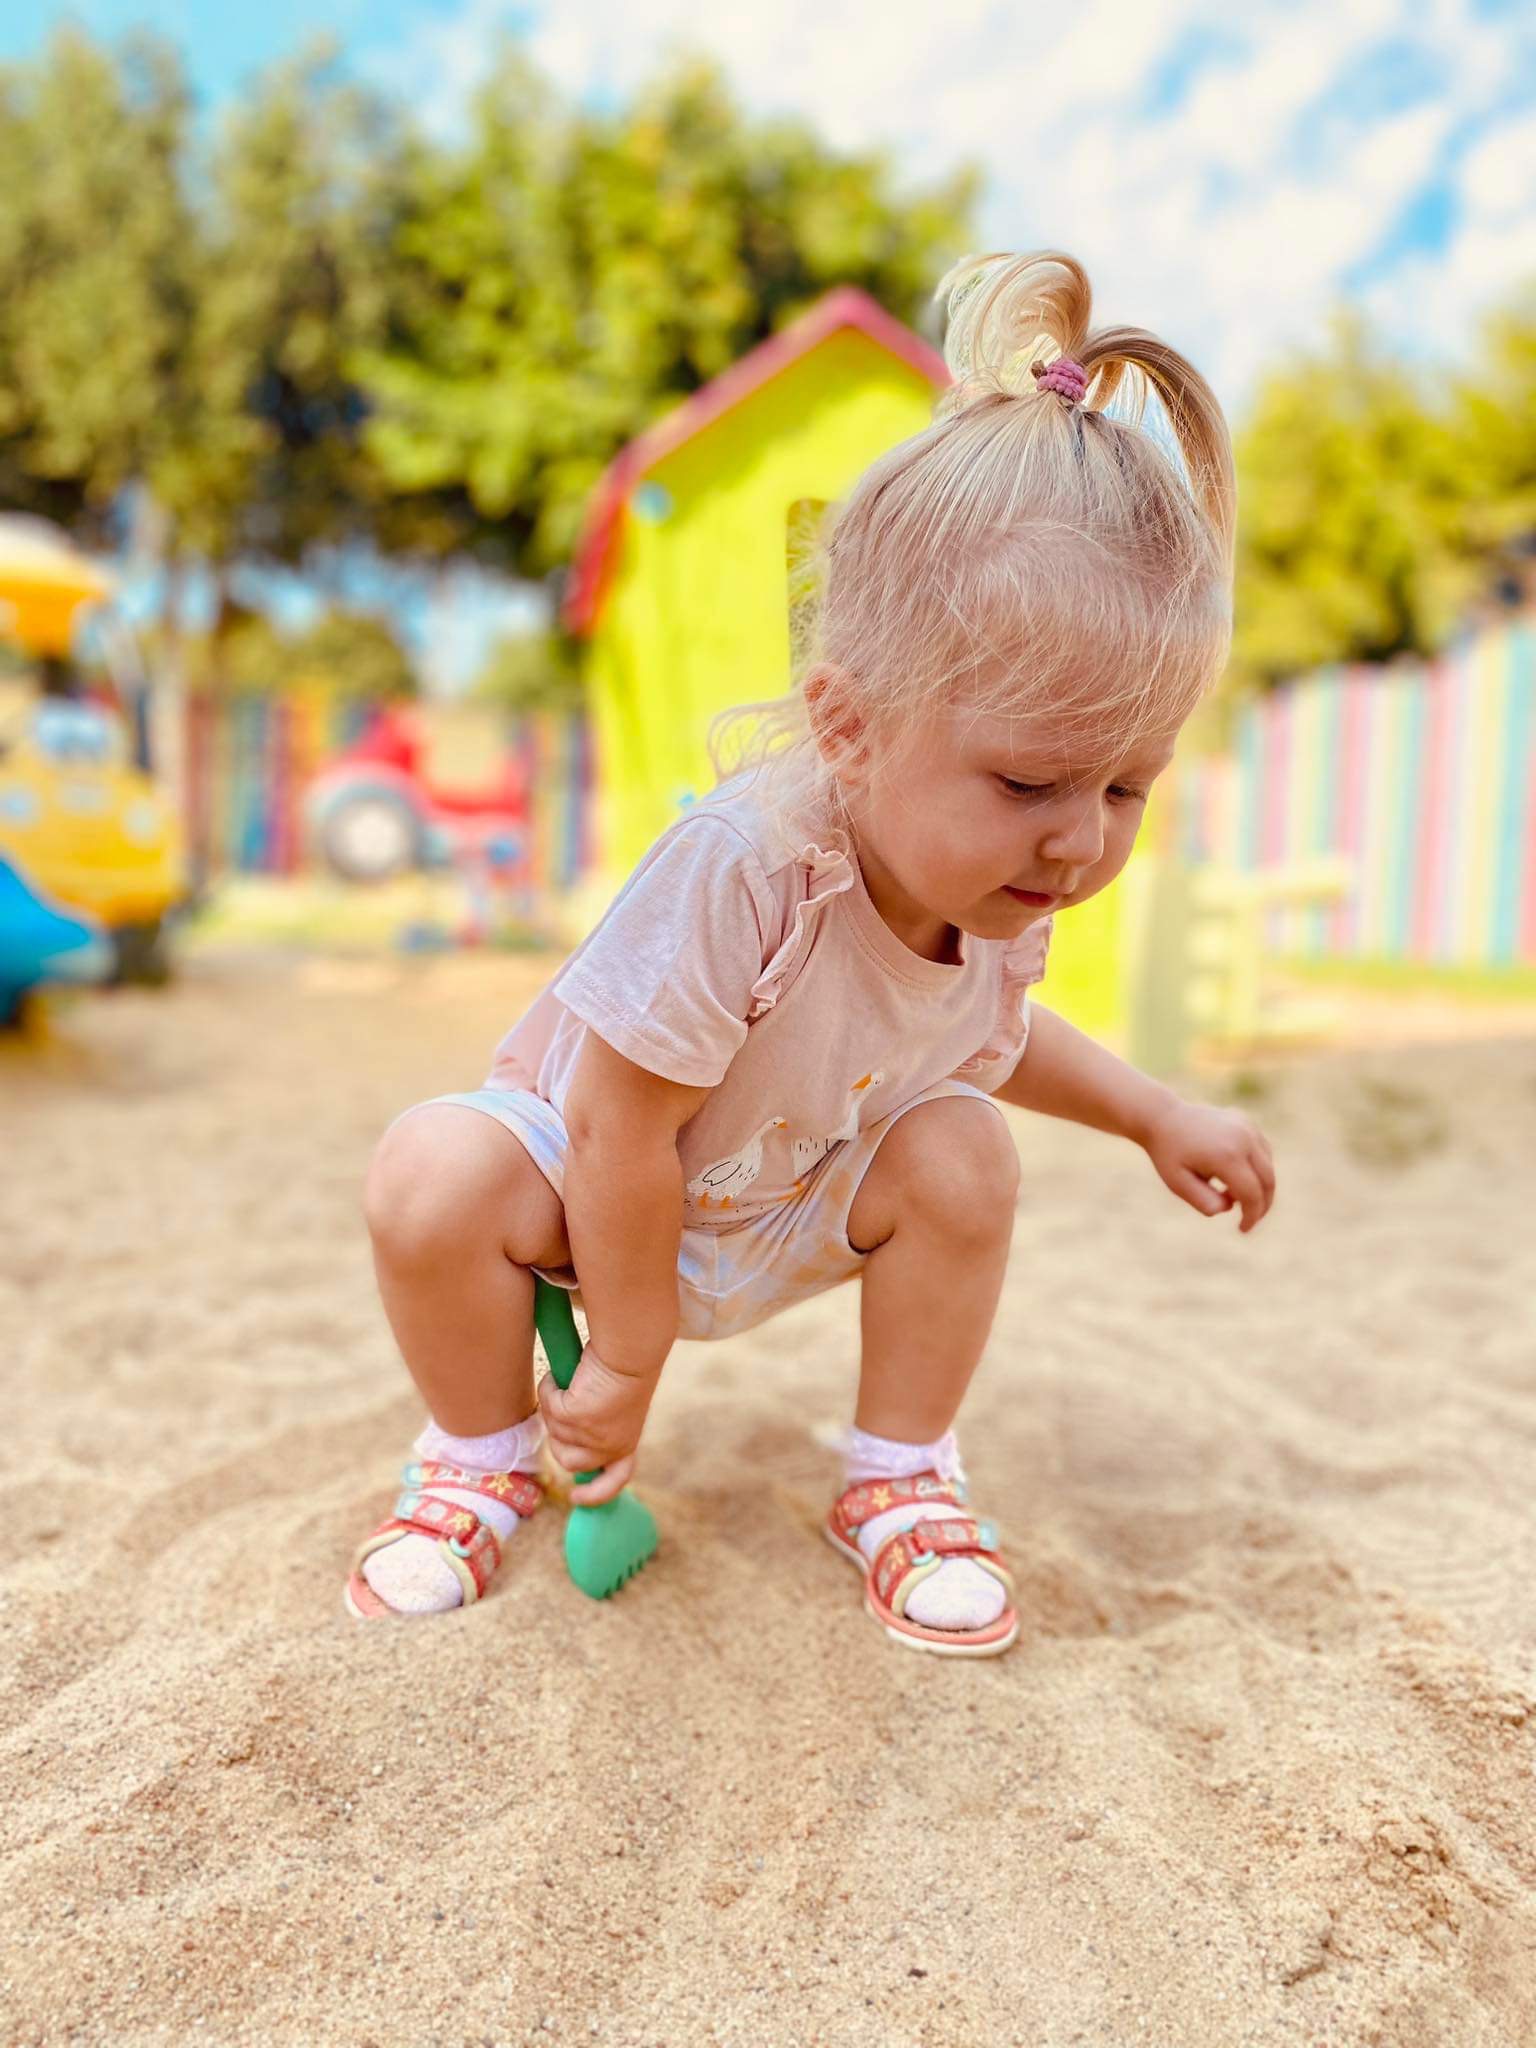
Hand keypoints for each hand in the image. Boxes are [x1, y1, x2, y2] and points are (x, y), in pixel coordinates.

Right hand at [536, 1343, 656, 1504]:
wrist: (631, 1350)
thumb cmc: (626, 1368)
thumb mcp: (617, 1407)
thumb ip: (601, 1425)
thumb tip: (571, 1428)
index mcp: (626, 1444)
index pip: (614, 1481)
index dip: (595, 1494)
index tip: (575, 1498)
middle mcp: (610, 1447)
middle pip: (568, 1461)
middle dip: (558, 1438)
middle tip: (561, 1410)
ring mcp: (591, 1436)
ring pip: (554, 1432)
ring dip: (554, 1408)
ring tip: (568, 1383)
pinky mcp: (574, 1417)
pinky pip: (548, 1405)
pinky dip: (550, 1388)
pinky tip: (560, 1375)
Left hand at [1141, 1098, 1275, 1232]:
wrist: (1163, 1118)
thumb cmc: (1168, 1154)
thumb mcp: (1178, 1183)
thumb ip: (1203, 1201)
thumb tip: (1229, 1207)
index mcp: (1226, 1155)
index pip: (1252, 1194)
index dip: (1252, 1216)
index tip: (1243, 1229)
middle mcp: (1243, 1138)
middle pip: (1268, 1181)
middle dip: (1262, 1205)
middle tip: (1248, 1220)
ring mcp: (1247, 1127)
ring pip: (1268, 1167)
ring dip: (1259, 1187)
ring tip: (1233, 1196)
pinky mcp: (1247, 1122)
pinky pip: (1263, 1152)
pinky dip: (1257, 1169)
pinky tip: (1235, 1177)